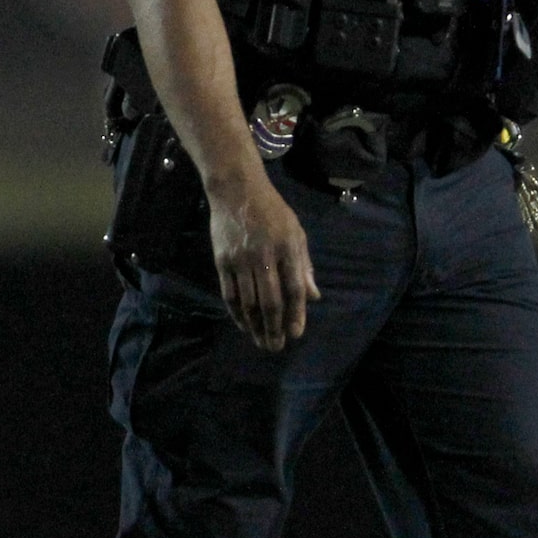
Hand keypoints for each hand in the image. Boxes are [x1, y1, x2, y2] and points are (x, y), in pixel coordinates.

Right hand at [208, 170, 319, 352]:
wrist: (236, 190)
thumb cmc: (272, 211)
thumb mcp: (296, 232)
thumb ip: (304, 266)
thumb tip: (314, 297)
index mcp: (287, 248)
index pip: (294, 289)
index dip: (297, 314)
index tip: (296, 334)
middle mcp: (264, 256)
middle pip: (270, 301)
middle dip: (274, 328)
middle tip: (276, 347)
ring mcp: (241, 260)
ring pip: (248, 302)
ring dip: (256, 326)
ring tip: (262, 342)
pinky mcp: (222, 261)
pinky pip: (229, 294)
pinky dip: (236, 313)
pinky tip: (244, 325)